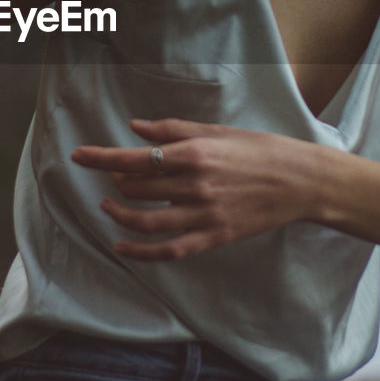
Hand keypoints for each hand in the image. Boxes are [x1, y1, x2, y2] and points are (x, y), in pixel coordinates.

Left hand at [70, 118, 317, 260]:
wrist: (300, 181)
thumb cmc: (261, 149)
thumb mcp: (217, 131)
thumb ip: (173, 130)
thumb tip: (135, 128)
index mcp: (195, 153)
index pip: (134, 158)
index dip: (101, 158)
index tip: (79, 156)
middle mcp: (195, 185)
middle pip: (136, 188)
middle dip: (116, 182)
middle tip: (113, 176)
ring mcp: (204, 214)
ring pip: (146, 221)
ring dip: (119, 215)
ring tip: (109, 207)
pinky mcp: (214, 236)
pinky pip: (169, 250)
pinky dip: (140, 251)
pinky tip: (122, 246)